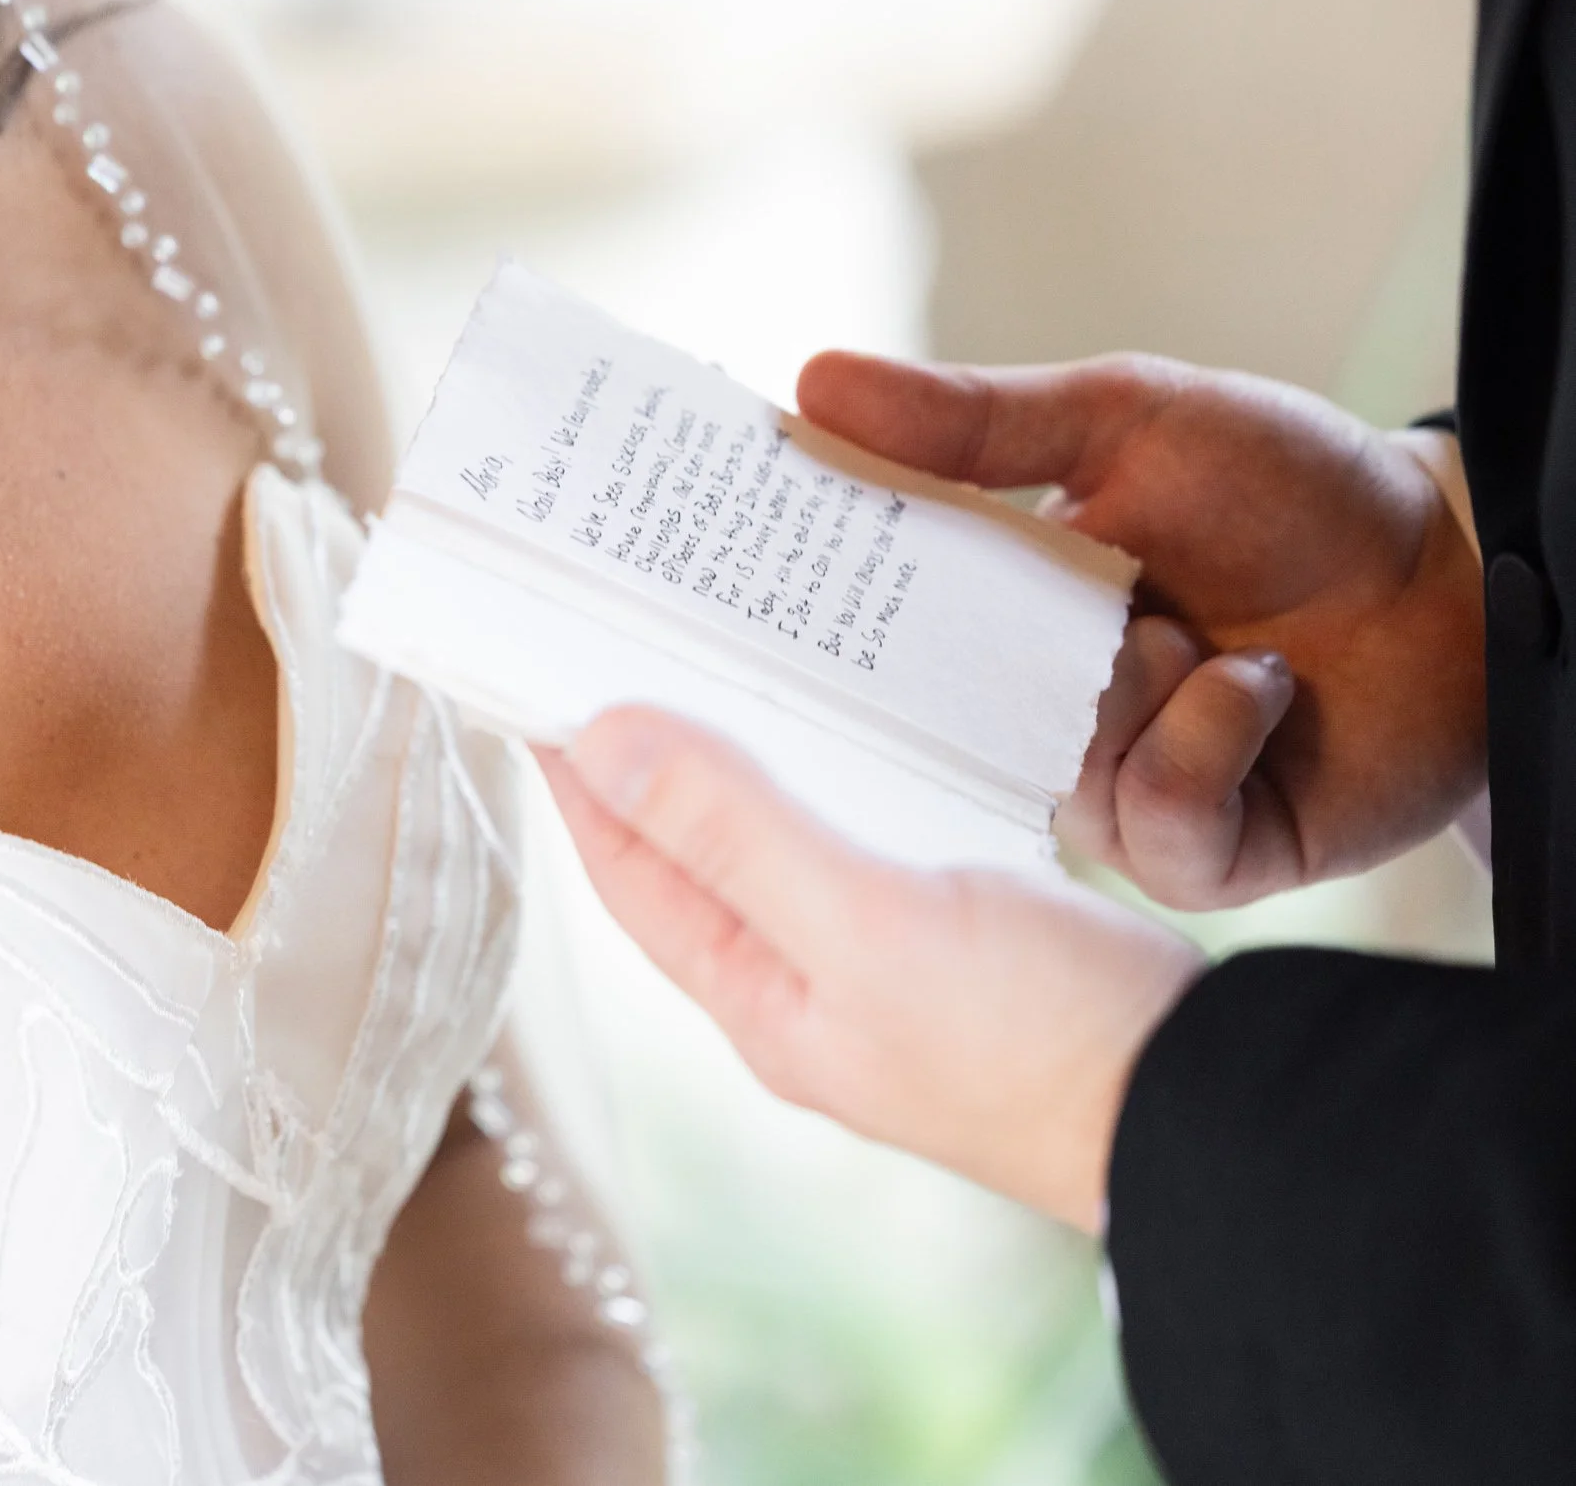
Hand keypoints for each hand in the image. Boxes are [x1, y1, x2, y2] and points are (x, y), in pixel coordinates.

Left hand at [541, 707, 1204, 1232]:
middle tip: (623, 639)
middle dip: (655, 751)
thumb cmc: (1038, 1042)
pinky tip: (858, 712)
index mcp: (762, 997)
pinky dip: (847, 766)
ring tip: (724, 650)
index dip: (576, 774)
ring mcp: (889, 963)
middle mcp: (809, 985)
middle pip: (699, 848)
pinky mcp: (966, 934)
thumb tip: (603, 743)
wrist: (1221, 1114)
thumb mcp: (869, 925)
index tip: (532, 676)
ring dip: (750, 749)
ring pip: (786, 833)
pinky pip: (872, 831)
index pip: (630, 869)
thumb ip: (736, 833)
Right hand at [799, 351, 1485, 907]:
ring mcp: (1112, 789)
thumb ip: (973, 419)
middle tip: (981, 605)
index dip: (813, 603)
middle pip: (935, 716)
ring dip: (1126, 686)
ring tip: (1189, 626)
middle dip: (955, 664)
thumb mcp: (1124, 419)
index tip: (741, 571)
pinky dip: (1203, 740)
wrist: (1456, 574)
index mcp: (996, 610)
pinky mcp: (1195, 852)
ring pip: (1048, 766)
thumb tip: (814, 380)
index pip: (871, 621)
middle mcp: (1037, 710)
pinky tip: (1257, 683)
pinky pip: (1151, 817)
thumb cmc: (1291, 489)